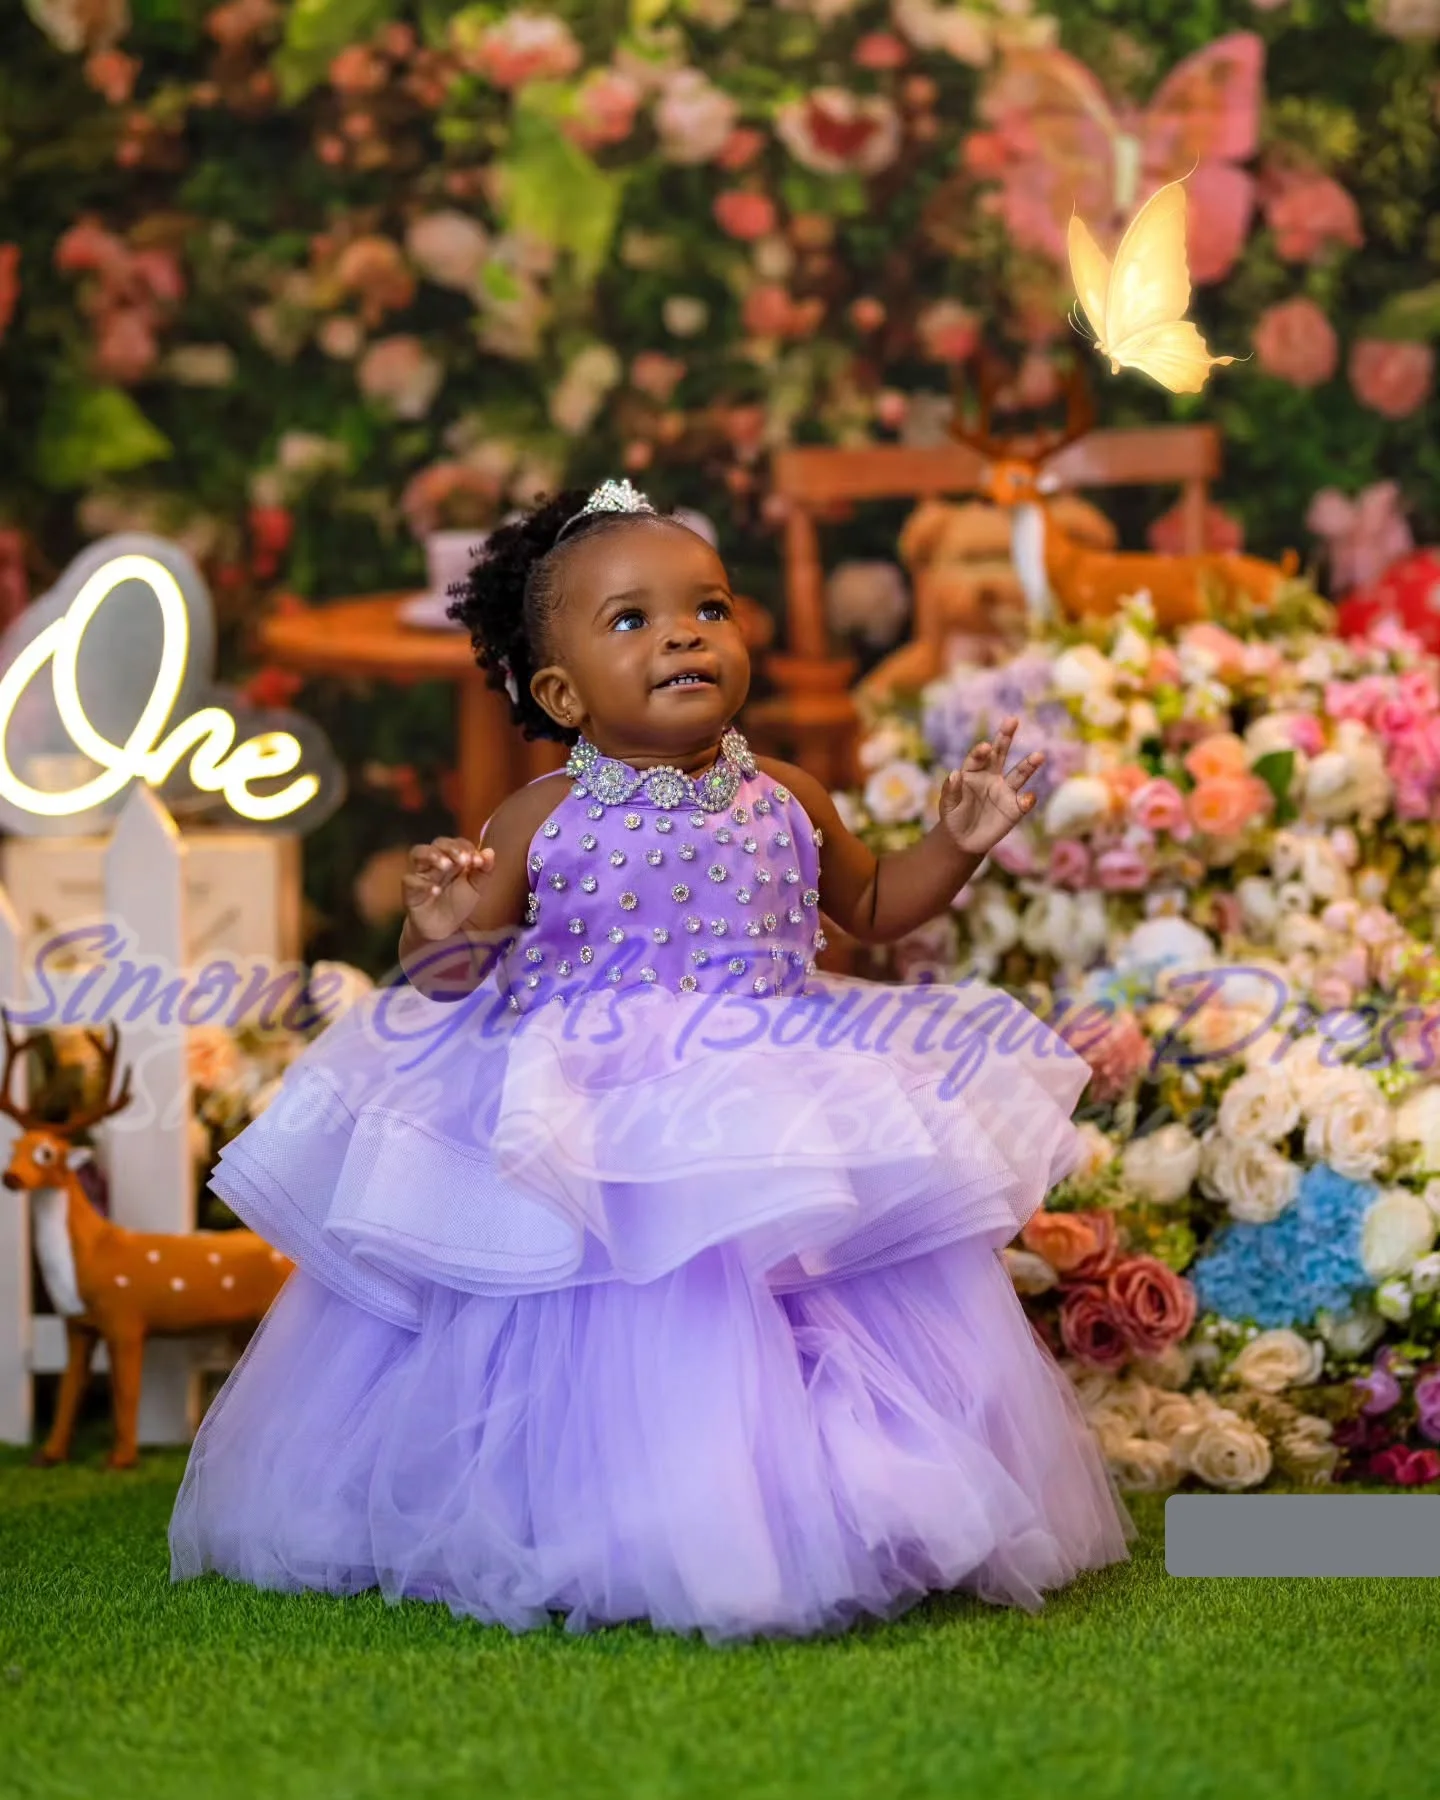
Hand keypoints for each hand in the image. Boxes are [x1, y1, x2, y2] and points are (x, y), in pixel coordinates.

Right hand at [402, 837, 494, 940]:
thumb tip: (489, 852)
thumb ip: (484, 871)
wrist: (441, 928)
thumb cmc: (458, 903)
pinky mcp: (409, 889)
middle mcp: (435, 860)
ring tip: (446, 866)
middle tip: (463, 860)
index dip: (467, 848)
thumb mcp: (476, 888)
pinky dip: (423, 884)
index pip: (458, 843)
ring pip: (417, 852)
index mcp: (453, 857)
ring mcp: (420, 872)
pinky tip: (436, 890)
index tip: (478, 861)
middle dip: (451, 848)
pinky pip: (410, 880)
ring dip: (432, 856)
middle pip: (438, 843)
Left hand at [938, 716, 1043, 857]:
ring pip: (1019, 774)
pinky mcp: (1015, 809)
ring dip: (1029, 765)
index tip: (985, 747)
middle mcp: (991, 776)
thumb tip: (955, 773)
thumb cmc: (953, 817)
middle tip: (1012, 720)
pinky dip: (1028, 800)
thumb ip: (951, 790)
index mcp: (972, 772)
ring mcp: (1005, 791)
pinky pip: (1024, 802)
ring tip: (1039, 755)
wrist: (963, 840)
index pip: (978, 758)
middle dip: (1005, 737)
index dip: (981, 752)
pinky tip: (1028, 798)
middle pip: (1000, 753)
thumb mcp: (947, 805)